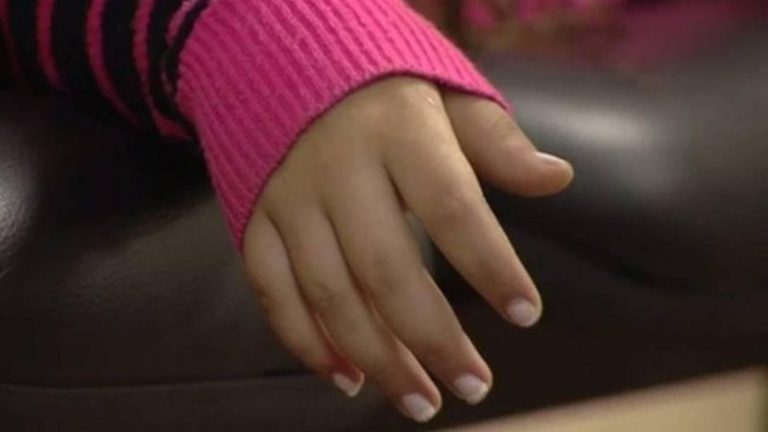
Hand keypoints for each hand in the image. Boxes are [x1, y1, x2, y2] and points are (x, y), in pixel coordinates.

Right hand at [242, 77, 572, 421]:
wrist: (280, 53)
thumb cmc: (380, 81)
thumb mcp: (445, 92)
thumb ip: (496, 140)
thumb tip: (557, 177)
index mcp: (397, 129)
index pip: (452, 207)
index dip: (490, 266)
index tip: (525, 314)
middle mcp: (338, 166)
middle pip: (386, 269)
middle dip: (432, 339)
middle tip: (473, 386)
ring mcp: (289, 195)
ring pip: (328, 292)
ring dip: (375, 356)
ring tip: (418, 400)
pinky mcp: (253, 216)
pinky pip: (271, 289)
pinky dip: (304, 341)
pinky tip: (345, 377)